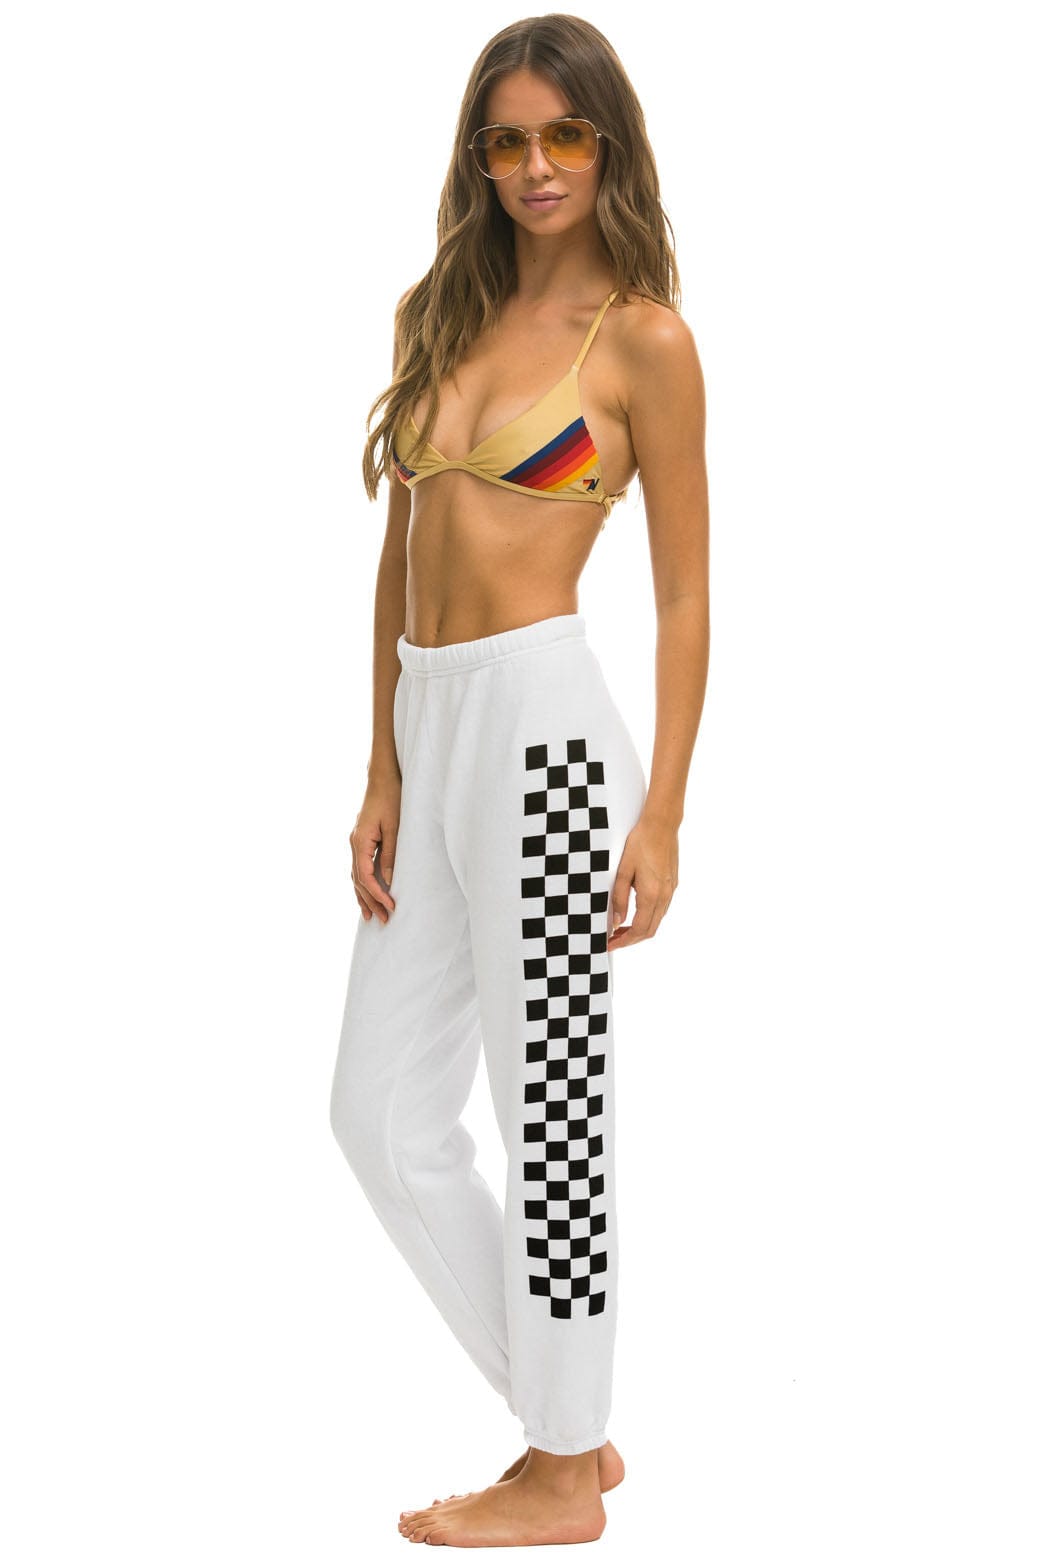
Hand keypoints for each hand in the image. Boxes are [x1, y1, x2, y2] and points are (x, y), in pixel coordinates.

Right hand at [350, 776, 400, 922]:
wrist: (382, 778)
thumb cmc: (391, 798)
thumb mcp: (395, 827)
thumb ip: (391, 855)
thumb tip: (388, 880)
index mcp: (360, 841)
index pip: (366, 877)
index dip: (377, 895)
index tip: (390, 907)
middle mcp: (354, 844)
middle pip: (358, 881)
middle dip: (370, 901)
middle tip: (383, 920)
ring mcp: (355, 842)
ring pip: (355, 876)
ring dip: (363, 896)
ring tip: (369, 915)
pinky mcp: (361, 840)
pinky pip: (359, 868)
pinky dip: (362, 883)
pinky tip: (366, 893)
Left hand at [607, 812, 678, 949]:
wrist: (661, 825)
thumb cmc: (640, 843)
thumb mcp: (623, 871)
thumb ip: (619, 898)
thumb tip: (617, 921)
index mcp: (651, 895)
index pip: (639, 930)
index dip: (624, 942)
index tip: (610, 944)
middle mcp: (664, 896)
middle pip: (650, 930)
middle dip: (631, 939)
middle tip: (613, 939)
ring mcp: (671, 891)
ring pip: (657, 921)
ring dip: (640, 929)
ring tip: (621, 928)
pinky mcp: (672, 884)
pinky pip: (661, 909)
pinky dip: (648, 918)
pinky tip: (635, 912)